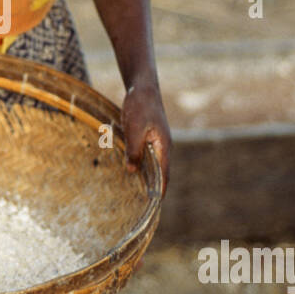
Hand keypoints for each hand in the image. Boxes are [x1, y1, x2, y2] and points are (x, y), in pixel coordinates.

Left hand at [121, 82, 170, 196]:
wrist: (143, 88)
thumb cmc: (140, 107)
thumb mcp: (134, 129)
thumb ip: (134, 151)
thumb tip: (133, 171)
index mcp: (164, 147)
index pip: (164, 175)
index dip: (160, 190)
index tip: (155, 205)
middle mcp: (163, 147)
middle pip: (160, 172)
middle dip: (153, 187)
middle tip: (143, 205)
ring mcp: (157, 142)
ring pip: (152, 164)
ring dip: (146, 177)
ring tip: (136, 193)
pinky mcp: (149, 138)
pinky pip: (146, 156)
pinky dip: (141, 165)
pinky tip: (130, 171)